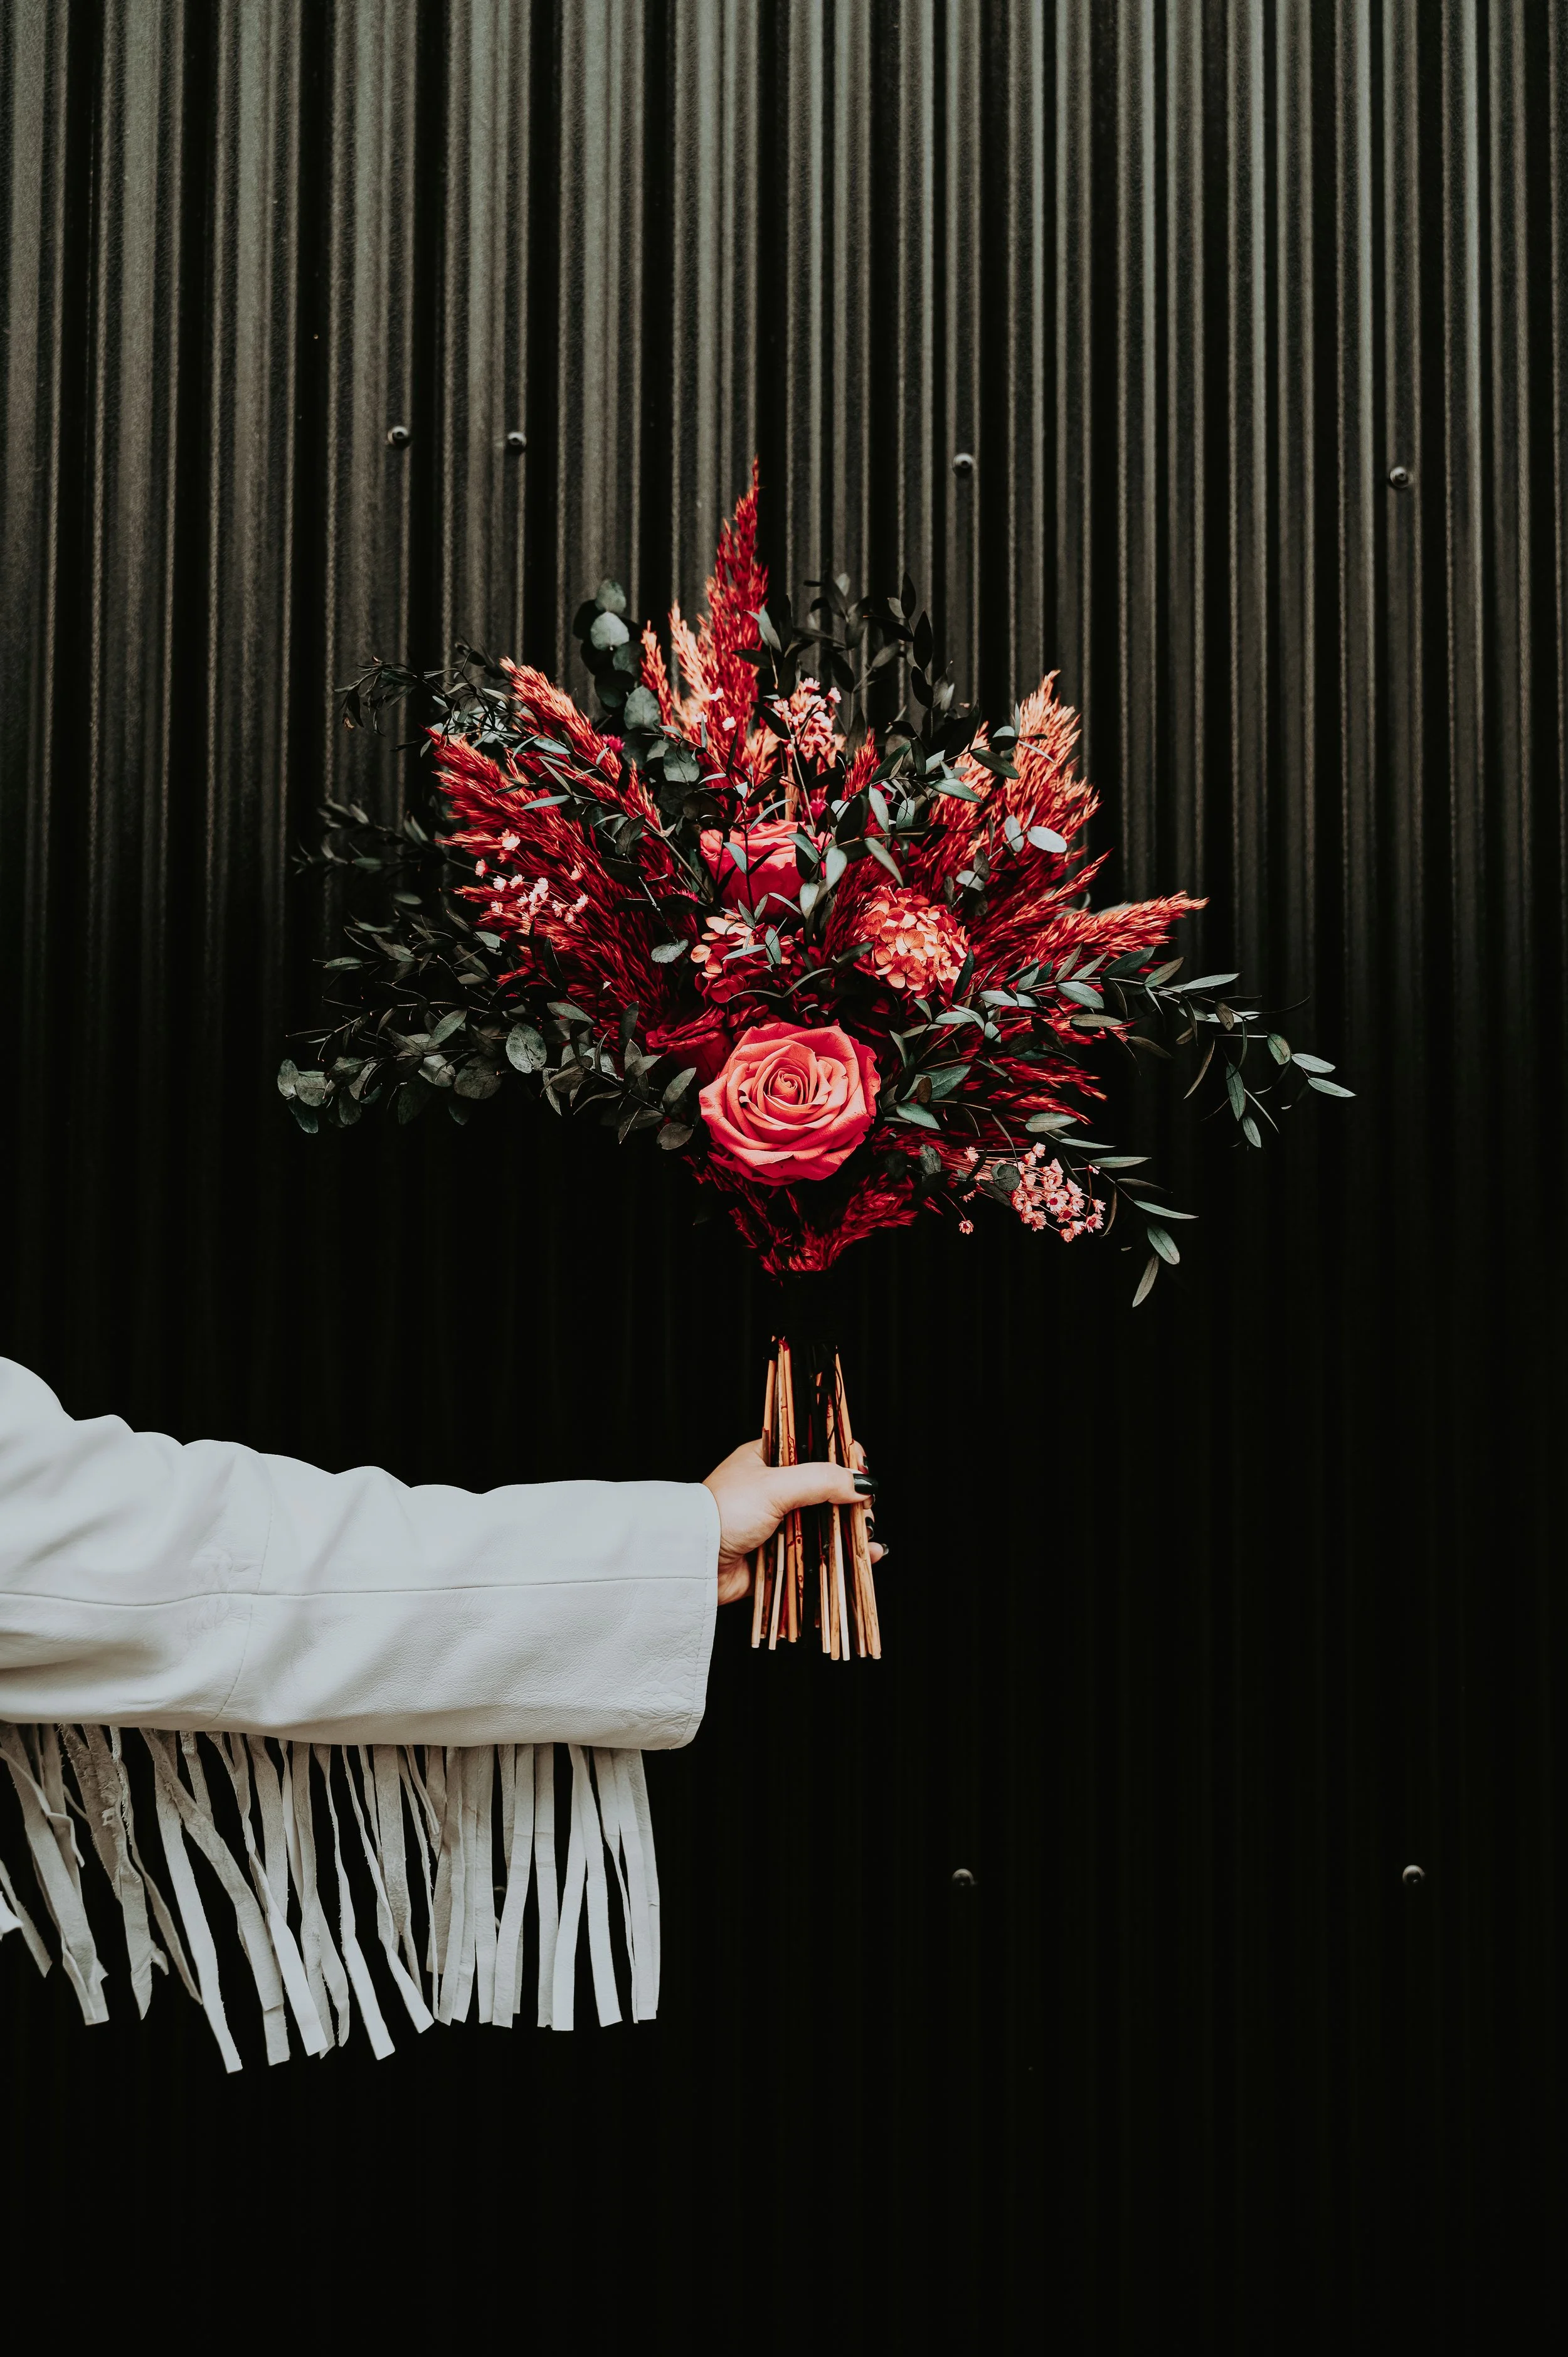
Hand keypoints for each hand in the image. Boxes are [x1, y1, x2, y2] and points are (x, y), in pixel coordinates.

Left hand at [703, 1439, 884, 1603]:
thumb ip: (820, 1480)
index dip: (842, 1459)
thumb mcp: (774, 1486)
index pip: (815, 1451)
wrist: (693, 1561)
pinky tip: (867, 1557)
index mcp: (769, 1460)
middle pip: (827, 1491)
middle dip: (852, 1501)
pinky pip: (819, 1555)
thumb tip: (862, 1483)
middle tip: (866, 1510)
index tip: (862, 1471)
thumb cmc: (724, 1512)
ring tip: (868, 1537)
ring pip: (827, 1524)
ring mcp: (779, 1524)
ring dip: (852, 1531)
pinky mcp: (781, 1557)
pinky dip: (843, 1557)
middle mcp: (775, 1491)